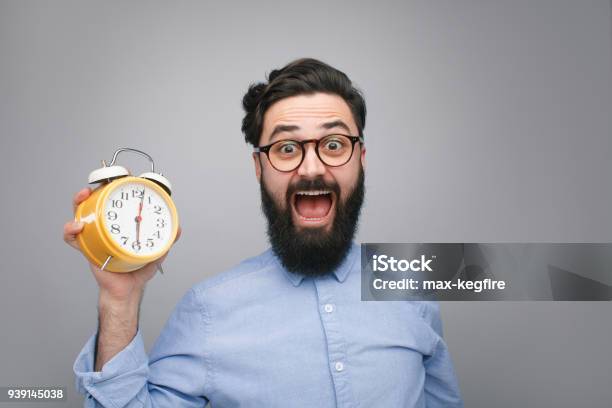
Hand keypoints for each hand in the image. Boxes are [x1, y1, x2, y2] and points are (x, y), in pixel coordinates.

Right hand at [63, 187, 181, 301]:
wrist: (126, 290)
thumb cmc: (138, 269)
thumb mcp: (156, 250)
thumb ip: (167, 239)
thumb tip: (179, 228)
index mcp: (123, 222)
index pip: (118, 198)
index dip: (117, 184)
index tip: (123, 175)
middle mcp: (107, 225)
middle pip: (96, 200)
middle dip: (95, 188)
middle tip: (98, 184)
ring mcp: (94, 235)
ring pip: (80, 213)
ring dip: (78, 203)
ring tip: (83, 198)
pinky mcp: (86, 247)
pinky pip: (72, 237)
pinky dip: (71, 230)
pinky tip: (77, 227)